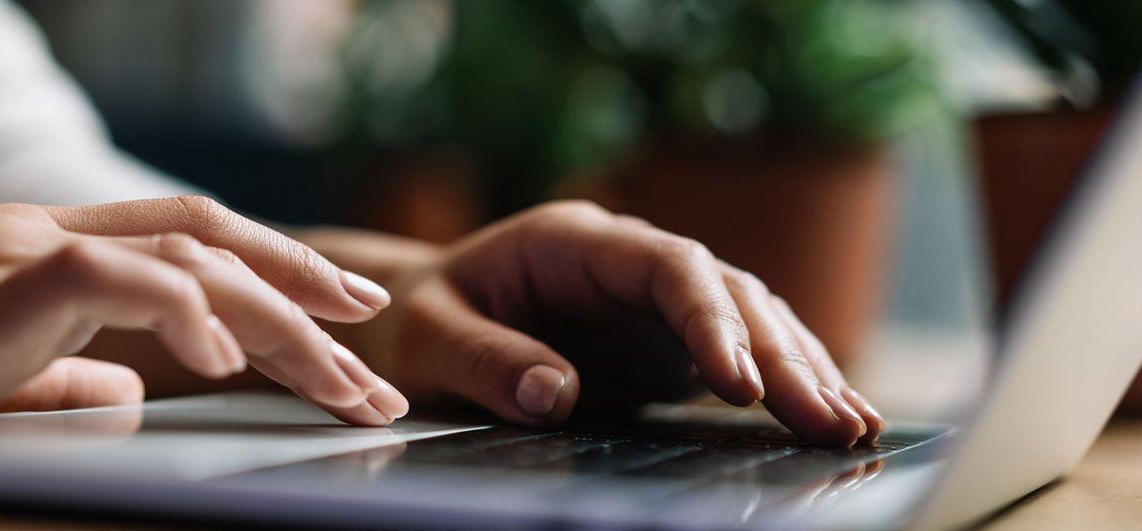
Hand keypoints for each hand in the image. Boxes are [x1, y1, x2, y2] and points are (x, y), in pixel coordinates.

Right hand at [0, 197, 406, 424]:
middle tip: (377, 356)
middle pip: (213, 245)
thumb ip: (59, 378)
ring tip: (344, 380)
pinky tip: (229, 364)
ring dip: (280, 321)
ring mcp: (22, 247)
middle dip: (308, 297)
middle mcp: (50, 233)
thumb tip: (132, 397)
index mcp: (51, 252)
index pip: (190, 243)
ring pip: (188, 258)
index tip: (345, 313)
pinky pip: (115, 280)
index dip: (277, 271)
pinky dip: (184, 314)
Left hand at [327, 201, 882, 445]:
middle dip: (781, 354)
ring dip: (802, 369)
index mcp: (574, 241)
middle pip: (726, 292)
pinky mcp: (664, 341)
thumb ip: (486, 360)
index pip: (667, 266)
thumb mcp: (430, 338)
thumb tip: (555, 395)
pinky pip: (740, 354)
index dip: (711, 318)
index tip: (739, 381)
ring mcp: (653, 301)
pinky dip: (784, 383)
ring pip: (749, 318)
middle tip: (827, 420)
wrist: (420, 317)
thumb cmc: (418, 322)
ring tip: (850, 426)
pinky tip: (830, 416)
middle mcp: (628, 262)